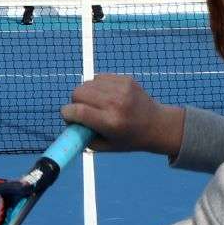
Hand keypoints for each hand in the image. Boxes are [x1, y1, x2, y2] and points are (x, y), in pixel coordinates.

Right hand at [63, 73, 185, 155]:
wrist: (157, 124)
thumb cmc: (130, 139)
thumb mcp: (106, 146)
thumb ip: (83, 138)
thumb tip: (66, 126)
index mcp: (110, 122)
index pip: (77, 111)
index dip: (67, 114)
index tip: (69, 118)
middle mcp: (115, 103)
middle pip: (78, 92)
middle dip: (75, 102)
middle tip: (82, 111)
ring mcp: (121, 89)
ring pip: (87, 83)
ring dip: (86, 94)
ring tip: (96, 104)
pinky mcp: (125, 79)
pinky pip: (99, 78)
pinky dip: (97, 86)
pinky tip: (106, 96)